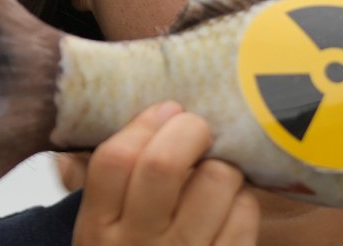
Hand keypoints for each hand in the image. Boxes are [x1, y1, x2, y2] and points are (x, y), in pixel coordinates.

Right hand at [73, 101, 259, 244]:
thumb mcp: (102, 231)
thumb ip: (113, 180)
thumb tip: (149, 114)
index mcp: (98, 229)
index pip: (114, 159)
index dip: (146, 123)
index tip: (167, 110)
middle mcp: (137, 245)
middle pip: (165, 164)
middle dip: (190, 130)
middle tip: (198, 130)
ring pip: (216, 180)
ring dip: (222, 165)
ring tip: (215, 173)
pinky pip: (245, 212)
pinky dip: (242, 199)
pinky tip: (229, 206)